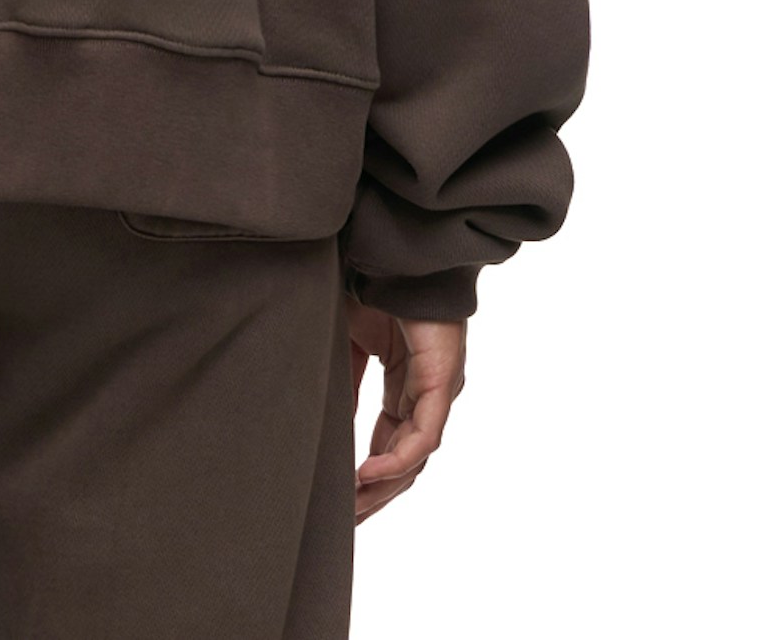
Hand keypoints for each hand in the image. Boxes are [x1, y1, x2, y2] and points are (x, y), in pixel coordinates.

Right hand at [347, 299, 467, 521]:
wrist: (399, 251)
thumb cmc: (376, 285)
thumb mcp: (349, 341)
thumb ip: (344, 382)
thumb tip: (330, 425)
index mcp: (405, 384)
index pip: (390, 444)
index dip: (367, 475)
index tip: (341, 499)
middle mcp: (426, 395)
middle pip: (404, 462)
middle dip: (375, 494)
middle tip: (347, 521)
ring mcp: (438, 391)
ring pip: (415, 457)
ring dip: (384, 488)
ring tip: (353, 510)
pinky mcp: (442, 382)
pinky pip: (423, 436)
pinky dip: (396, 460)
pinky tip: (366, 476)